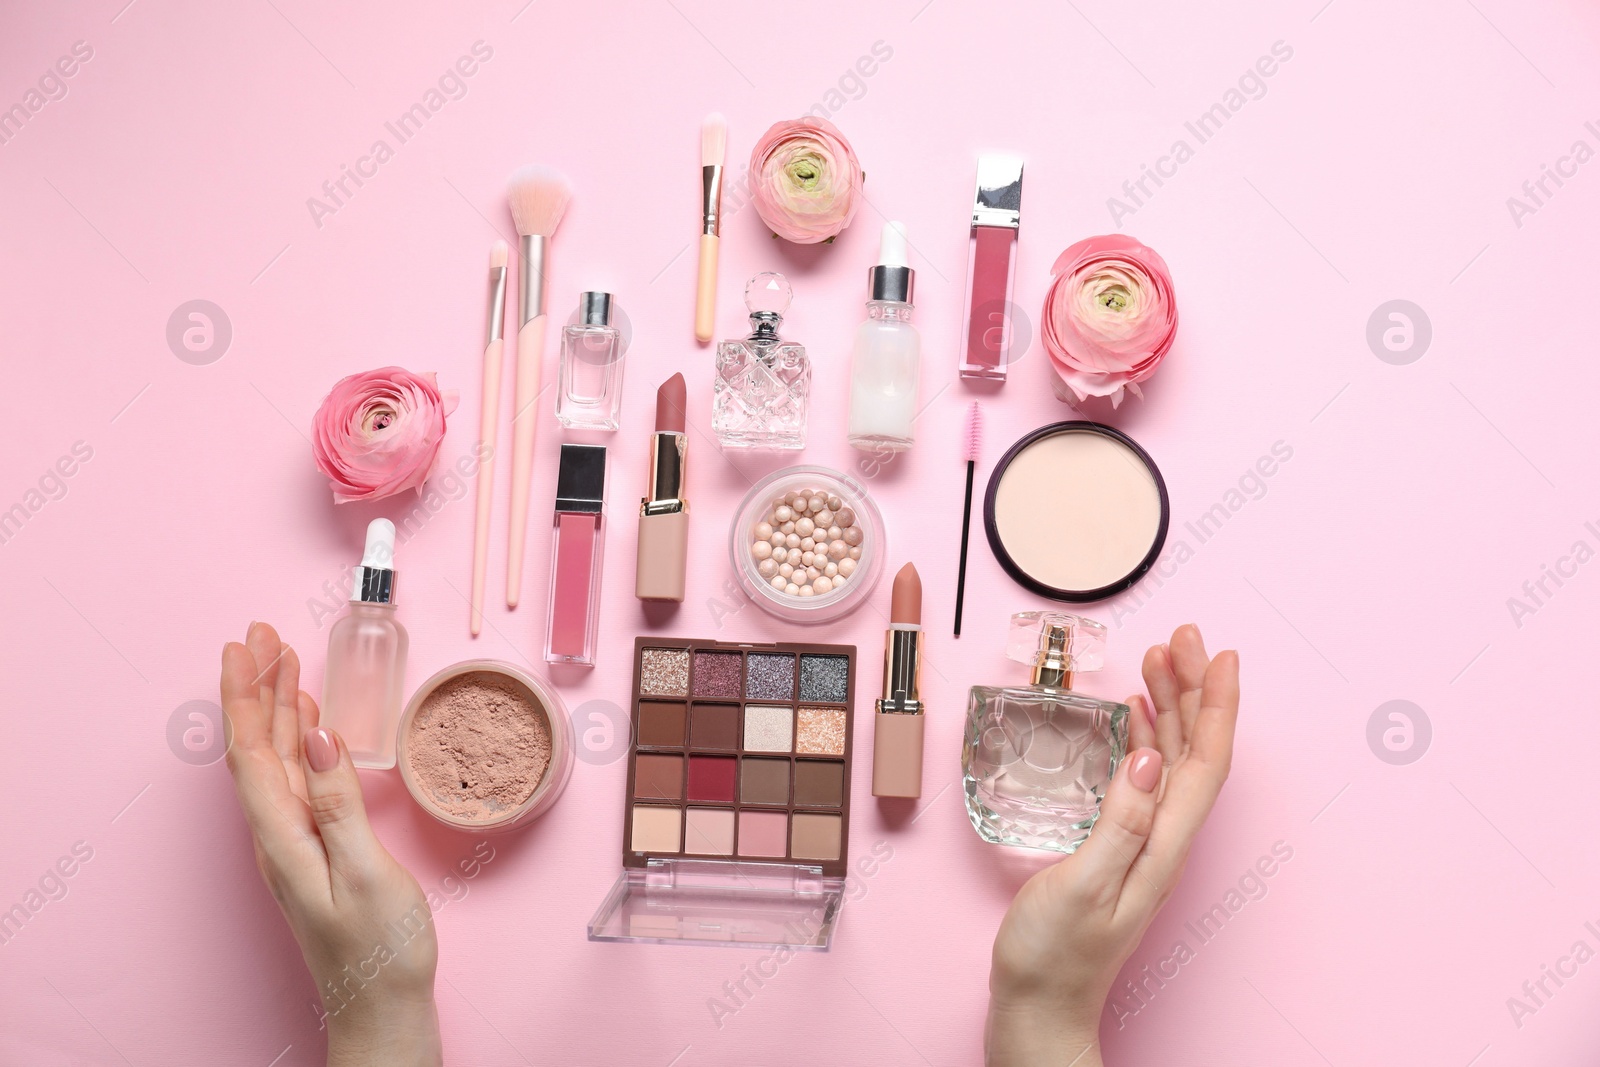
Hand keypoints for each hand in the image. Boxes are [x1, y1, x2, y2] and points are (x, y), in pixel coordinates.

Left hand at [221, 622, 440, 1066]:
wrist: (381, 1007)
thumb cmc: (380, 949)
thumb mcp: (366, 872)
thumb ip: (340, 804)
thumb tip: (321, 739)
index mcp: (284, 837)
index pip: (252, 752)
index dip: (245, 696)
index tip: (245, 647)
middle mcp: (280, 835)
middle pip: (258, 748)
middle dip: (258, 687)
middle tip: (263, 634)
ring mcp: (296, 842)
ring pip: (279, 759)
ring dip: (278, 706)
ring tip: (283, 660)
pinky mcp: (317, 848)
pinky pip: (298, 778)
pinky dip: (300, 739)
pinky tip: (310, 723)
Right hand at [985, 624, 1239, 1066]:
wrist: (1040, 1006)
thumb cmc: (1053, 957)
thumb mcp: (1081, 886)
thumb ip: (1119, 822)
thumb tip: (1150, 757)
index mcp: (1162, 844)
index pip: (1206, 762)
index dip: (1217, 705)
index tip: (1218, 654)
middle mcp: (1163, 839)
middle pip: (1195, 751)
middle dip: (1194, 688)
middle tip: (1181, 636)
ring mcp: (1144, 842)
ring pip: (1173, 759)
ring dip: (1172, 704)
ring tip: (1159, 658)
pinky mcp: (1120, 846)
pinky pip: (1147, 776)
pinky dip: (1147, 735)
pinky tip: (1137, 717)